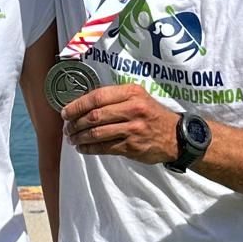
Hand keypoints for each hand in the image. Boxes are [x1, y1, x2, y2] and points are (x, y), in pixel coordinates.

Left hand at [62, 84, 179, 165]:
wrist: (176, 136)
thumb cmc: (152, 115)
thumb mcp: (138, 98)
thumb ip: (115, 98)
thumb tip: (82, 104)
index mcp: (131, 92)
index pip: (97, 96)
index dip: (77, 105)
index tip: (65, 112)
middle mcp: (133, 109)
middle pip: (94, 116)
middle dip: (75, 123)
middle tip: (67, 127)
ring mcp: (133, 129)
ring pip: (97, 133)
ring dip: (79, 137)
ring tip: (71, 138)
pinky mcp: (132, 147)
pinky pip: (104, 148)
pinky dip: (89, 149)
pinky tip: (82, 148)